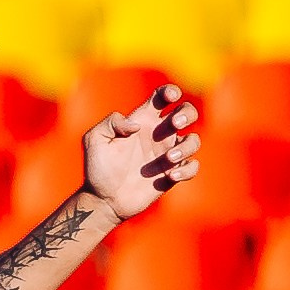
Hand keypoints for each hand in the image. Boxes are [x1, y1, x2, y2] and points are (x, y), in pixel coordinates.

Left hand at [83, 85, 199, 220]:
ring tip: (169, 158)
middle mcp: (159, 134)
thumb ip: (111, 122)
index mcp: (143, 120)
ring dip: (187, 146)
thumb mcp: (94, 139)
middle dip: (187, 113)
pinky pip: (193, 166)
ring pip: (194, 140)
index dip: (171, 90)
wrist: (103, 199)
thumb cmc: (98, 168)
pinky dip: (187, 169)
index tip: (171, 97)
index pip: (163, 97)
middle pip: (187, 112)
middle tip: (175, 123)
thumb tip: (135, 125)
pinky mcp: (172, 174)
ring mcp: (168, 154)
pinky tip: (170, 176)